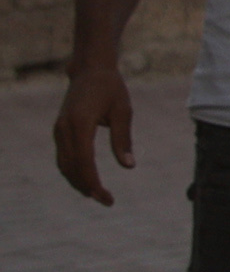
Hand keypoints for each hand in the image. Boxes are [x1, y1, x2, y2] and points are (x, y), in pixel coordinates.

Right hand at [54, 61, 135, 206]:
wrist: (90, 70)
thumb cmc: (111, 88)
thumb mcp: (123, 111)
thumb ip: (123, 139)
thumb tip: (129, 166)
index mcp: (80, 123)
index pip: (84, 161)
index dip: (93, 182)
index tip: (106, 198)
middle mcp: (64, 129)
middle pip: (72, 167)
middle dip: (87, 187)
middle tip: (106, 200)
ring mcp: (59, 130)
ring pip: (64, 164)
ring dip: (78, 182)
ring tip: (97, 194)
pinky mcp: (60, 130)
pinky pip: (63, 157)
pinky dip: (73, 171)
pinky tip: (86, 180)